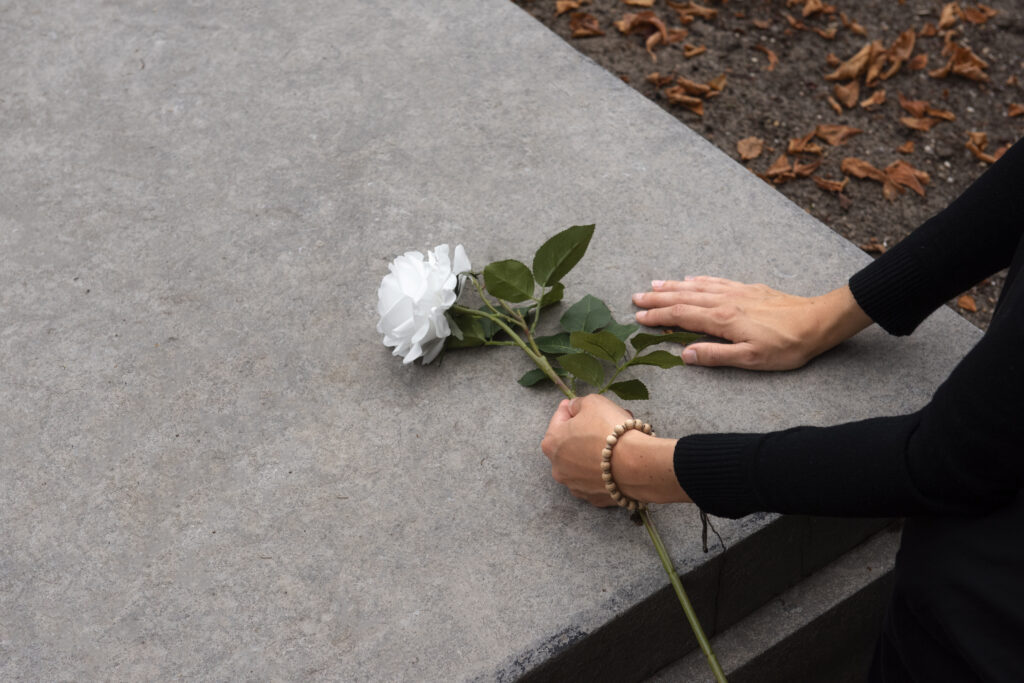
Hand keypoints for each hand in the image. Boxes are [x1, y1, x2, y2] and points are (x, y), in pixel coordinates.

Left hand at [540, 394, 686, 506]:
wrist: (636, 465)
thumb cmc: (610, 430)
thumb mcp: (592, 402)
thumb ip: (578, 404)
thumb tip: (575, 408)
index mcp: (552, 443)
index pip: (559, 418)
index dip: (571, 409)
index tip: (580, 405)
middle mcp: (558, 468)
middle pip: (571, 443)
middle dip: (586, 431)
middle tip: (604, 422)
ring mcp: (575, 486)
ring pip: (583, 463)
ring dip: (594, 451)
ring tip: (615, 441)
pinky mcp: (594, 498)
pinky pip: (597, 479)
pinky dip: (604, 470)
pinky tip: (618, 461)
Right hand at [632, 277, 871, 370]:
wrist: (818, 322)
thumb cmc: (787, 346)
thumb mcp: (751, 359)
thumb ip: (716, 356)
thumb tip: (685, 355)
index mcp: (722, 320)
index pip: (681, 316)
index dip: (658, 316)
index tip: (637, 317)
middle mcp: (725, 301)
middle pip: (684, 297)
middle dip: (658, 298)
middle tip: (635, 298)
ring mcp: (736, 292)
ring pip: (697, 287)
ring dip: (673, 286)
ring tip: (654, 285)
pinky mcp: (748, 289)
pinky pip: (716, 281)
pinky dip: (699, 280)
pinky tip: (690, 279)